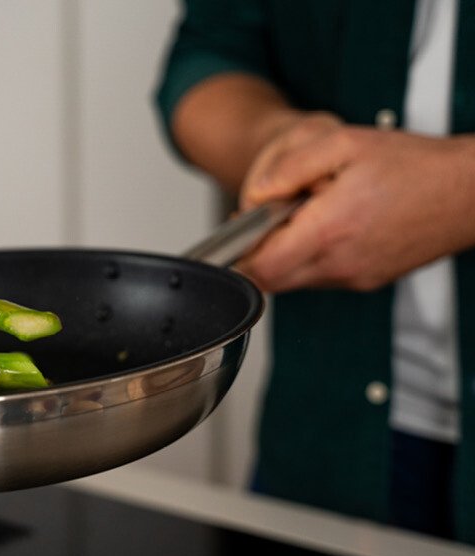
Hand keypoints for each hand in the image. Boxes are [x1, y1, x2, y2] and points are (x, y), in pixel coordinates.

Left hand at [235, 114, 474, 291]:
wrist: (470, 192)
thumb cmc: (414, 166)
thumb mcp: (343, 144)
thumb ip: (289, 168)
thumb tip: (255, 193)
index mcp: (328, 231)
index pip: (259, 268)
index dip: (236, 255)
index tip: (236, 230)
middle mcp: (339, 264)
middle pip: (271, 280)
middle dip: (258, 252)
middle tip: (268, 219)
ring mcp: (354, 277)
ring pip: (295, 280)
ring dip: (286, 255)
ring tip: (306, 216)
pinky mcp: (367, 280)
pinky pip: (322, 277)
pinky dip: (313, 257)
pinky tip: (330, 226)